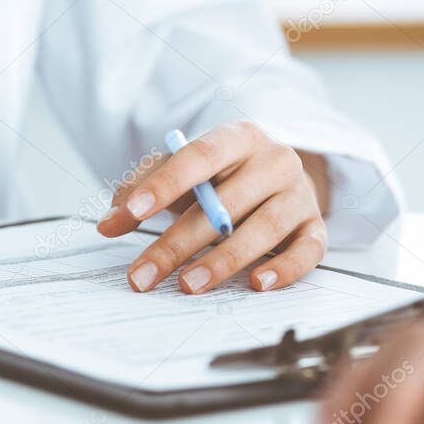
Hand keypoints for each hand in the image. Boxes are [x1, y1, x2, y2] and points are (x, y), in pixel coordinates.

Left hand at [96, 122, 328, 293]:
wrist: (278, 180)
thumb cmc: (221, 178)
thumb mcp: (181, 172)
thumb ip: (141, 189)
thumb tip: (108, 222)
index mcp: (238, 138)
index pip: (200, 156)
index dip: (165, 184)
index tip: (133, 213)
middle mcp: (274, 161)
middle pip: (225, 203)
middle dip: (178, 243)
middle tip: (143, 276)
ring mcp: (299, 194)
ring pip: (264, 228)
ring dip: (224, 260)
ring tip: (189, 285)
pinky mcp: (315, 227)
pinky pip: (308, 250)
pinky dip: (284, 268)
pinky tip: (256, 284)